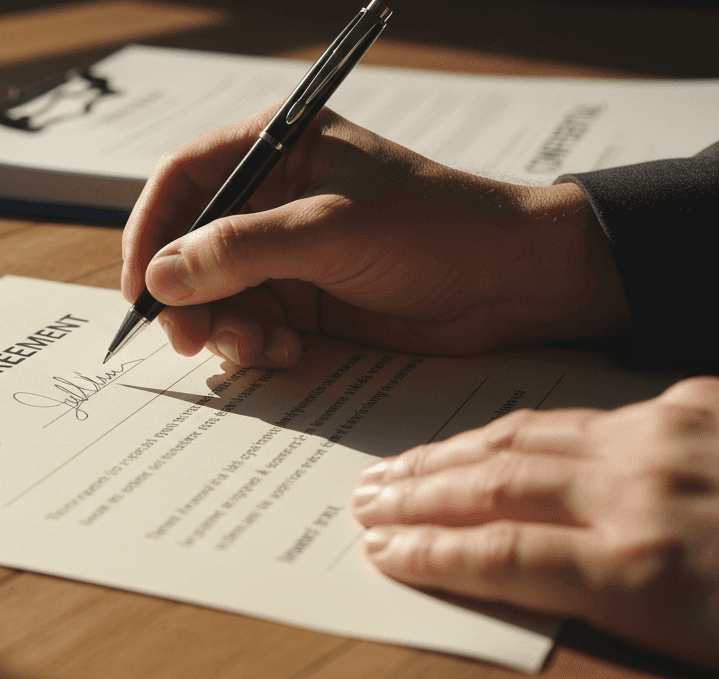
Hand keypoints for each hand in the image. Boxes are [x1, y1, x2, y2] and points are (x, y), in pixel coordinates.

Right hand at [121, 106, 628, 367]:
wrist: (514, 282)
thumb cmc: (434, 228)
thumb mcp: (331, 231)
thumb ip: (241, 250)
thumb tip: (161, 277)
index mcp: (276, 147)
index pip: (182, 179)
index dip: (150, 231)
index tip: (141, 288)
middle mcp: (270, 196)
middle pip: (188, 244)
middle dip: (186, 294)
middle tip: (189, 338)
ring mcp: (285, 250)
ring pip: (214, 293)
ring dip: (224, 325)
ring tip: (262, 345)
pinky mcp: (303, 297)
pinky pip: (249, 322)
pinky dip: (255, 343)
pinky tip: (289, 351)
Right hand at [351, 377, 718, 667]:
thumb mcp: (698, 652)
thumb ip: (610, 607)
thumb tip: (521, 583)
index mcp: (641, 569)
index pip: (499, 558)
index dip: (428, 554)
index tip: (380, 550)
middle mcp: (638, 491)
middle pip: (496, 488)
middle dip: (419, 496)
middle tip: (368, 500)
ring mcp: (665, 436)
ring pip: (530, 436)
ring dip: (454, 452)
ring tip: (404, 464)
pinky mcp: (697, 402)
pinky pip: (593, 411)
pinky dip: (533, 428)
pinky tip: (503, 434)